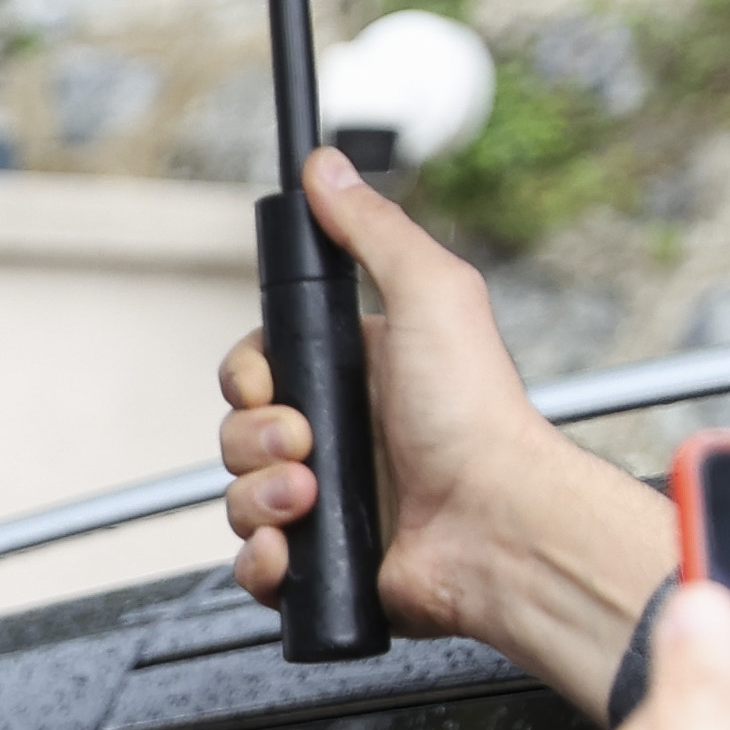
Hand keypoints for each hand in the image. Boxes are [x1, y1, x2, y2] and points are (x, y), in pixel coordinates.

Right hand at [215, 151, 677, 715]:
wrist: (493, 524)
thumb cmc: (475, 415)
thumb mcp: (431, 293)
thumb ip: (372, 230)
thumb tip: (326, 166)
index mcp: (354, 374)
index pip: (257, 369)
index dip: (248, 378)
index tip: (270, 384)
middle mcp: (339, 436)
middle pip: (236, 432)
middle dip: (253, 440)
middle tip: (307, 442)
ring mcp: (328, 502)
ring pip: (236, 496)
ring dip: (259, 497)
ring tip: (312, 499)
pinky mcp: (322, 563)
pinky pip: (252, 562)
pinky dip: (261, 559)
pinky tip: (294, 549)